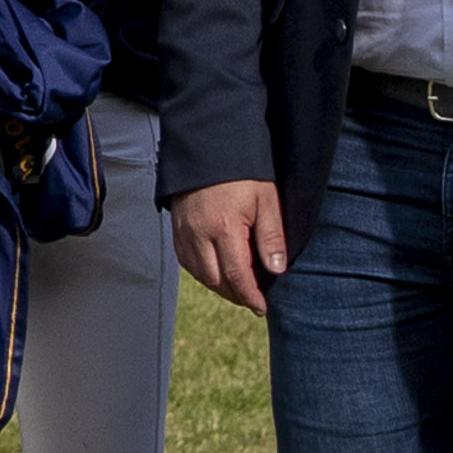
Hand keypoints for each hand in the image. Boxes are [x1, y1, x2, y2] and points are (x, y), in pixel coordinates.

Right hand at [175, 178, 287, 314]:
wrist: (210, 145)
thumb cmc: (243, 171)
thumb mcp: (266, 200)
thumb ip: (271, 237)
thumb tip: (276, 270)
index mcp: (223, 228)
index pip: (236, 275)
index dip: (250, 296)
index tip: (261, 307)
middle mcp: (199, 234)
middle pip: (215, 280)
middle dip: (234, 295)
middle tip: (251, 300)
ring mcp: (184, 231)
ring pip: (199, 274)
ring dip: (218, 286)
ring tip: (237, 288)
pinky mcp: (176, 227)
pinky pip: (186, 261)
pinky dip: (202, 272)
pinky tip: (216, 270)